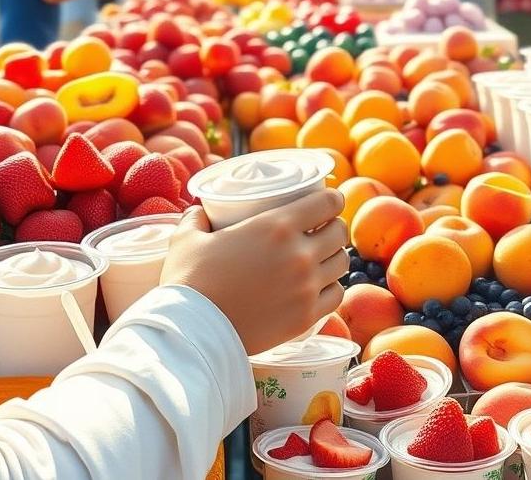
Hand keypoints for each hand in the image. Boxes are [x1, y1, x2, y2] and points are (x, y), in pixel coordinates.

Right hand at [162, 190, 347, 354]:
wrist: (194, 332)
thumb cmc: (190, 280)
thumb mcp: (187, 238)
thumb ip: (197, 219)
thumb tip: (199, 212)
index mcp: (277, 226)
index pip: (327, 203)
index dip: (332, 198)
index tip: (328, 200)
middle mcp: (300, 254)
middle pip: (339, 232)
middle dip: (333, 226)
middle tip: (321, 229)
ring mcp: (307, 287)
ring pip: (342, 263)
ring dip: (334, 255)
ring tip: (321, 257)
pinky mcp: (307, 317)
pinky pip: (336, 295)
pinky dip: (332, 287)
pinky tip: (320, 285)